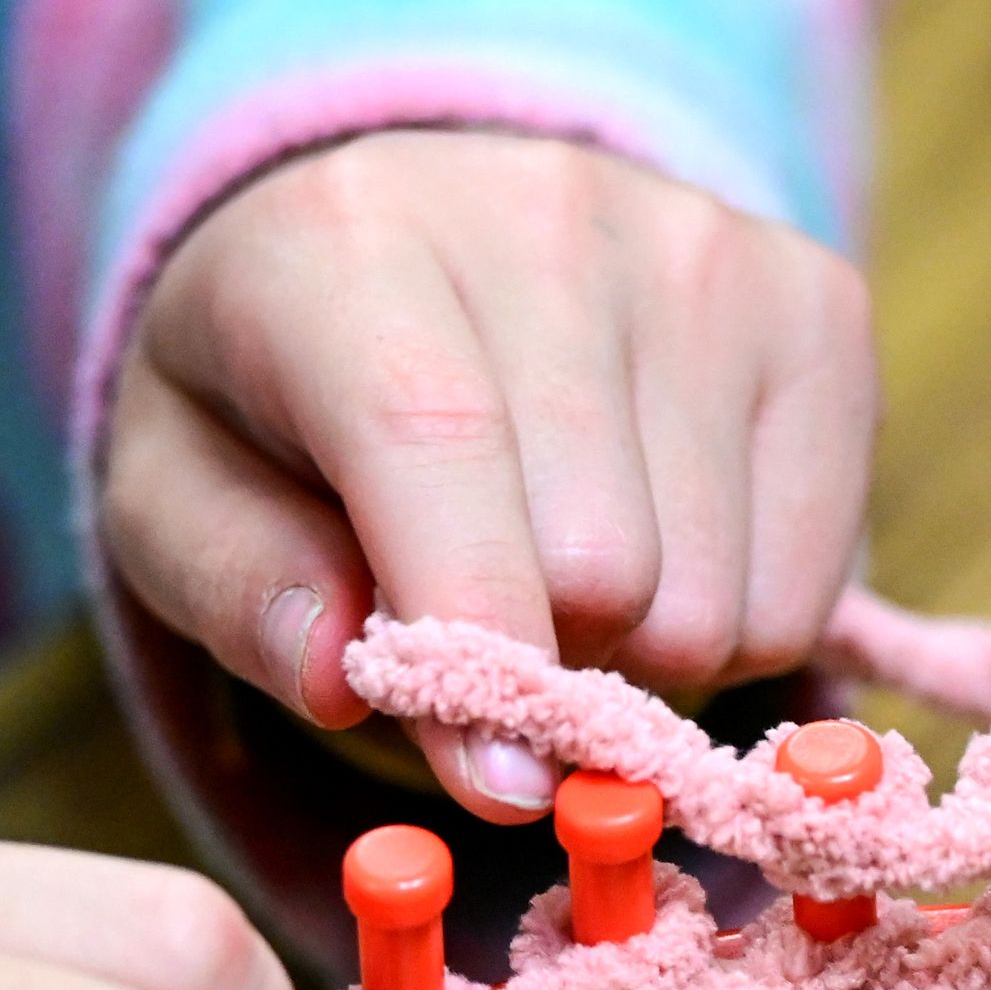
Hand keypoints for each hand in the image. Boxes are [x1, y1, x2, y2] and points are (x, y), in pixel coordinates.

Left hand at [103, 132, 878, 819]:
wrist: (415, 240)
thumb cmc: (278, 398)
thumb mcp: (177, 493)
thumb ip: (241, 590)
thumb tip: (347, 683)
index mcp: (347, 238)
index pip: (437, 441)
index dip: (472, 630)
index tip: (494, 781)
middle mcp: (546, 208)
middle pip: (599, 558)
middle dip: (542, 662)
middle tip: (483, 629)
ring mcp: (703, 248)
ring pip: (711, 596)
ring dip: (638, 653)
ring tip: (563, 576)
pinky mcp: (814, 303)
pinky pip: (803, 589)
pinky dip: (733, 624)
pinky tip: (663, 545)